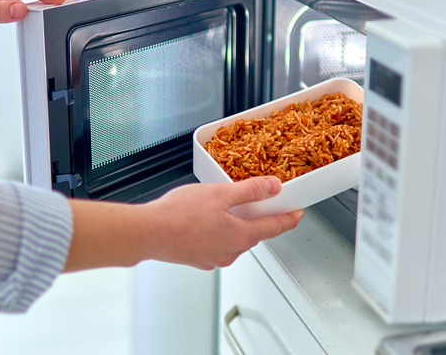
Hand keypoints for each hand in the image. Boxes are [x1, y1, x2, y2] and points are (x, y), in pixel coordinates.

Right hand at [64, 176, 303, 271]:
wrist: (148, 233)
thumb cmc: (179, 215)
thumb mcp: (221, 194)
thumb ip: (250, 191)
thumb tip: (273, 188)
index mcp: (240, 237)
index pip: (274, 228)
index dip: (288, 219)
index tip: (297, 214)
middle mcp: (230, 252)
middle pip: (253, 233)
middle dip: (259, 218)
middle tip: (262, 203)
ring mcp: (212, 258)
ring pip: (233, 239)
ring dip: (235, 224)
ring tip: (227, 206)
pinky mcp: (196, 258)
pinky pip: (215, 243)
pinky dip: (217, 231)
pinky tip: (204, 218)